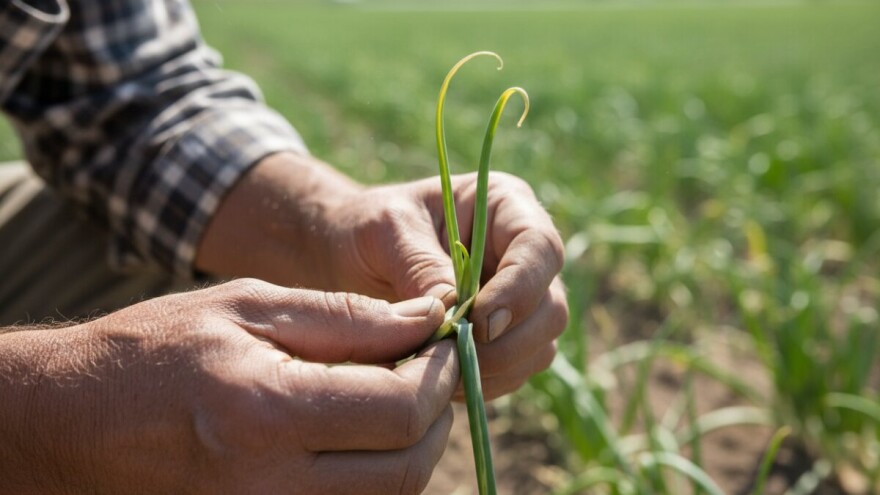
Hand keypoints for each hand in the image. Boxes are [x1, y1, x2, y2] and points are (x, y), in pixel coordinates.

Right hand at [0, 279, 456, 493]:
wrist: (74, 422)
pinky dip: (375, 473)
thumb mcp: (249, 307)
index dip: (442, 373)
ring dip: (411, 445)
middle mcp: (270, 486)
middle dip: (437, 413)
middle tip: (427, 368)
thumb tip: (431, 318)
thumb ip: (347, 317)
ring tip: (393, 393)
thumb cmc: (156, 350)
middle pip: (409, 467)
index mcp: (265, 412)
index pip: (400, 409)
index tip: (447, 342)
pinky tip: (359, 431)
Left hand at [196, 152, 567, 399]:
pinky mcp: (509, 338)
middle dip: (507, 343)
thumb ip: (421, 267)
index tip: (478, 324)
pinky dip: (484, 383)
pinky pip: (516, 371)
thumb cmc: (369, 229)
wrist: (351, 257)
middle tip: (452, 358)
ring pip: (539, 347)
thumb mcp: (386, 232)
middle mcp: (526, 253)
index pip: (540, 249)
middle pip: (550, 307)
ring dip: (494, 369)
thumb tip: (454, 316)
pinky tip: (440, 381)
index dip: (519, 291)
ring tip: (438, 371)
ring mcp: (524, 299)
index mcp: (506, 206)